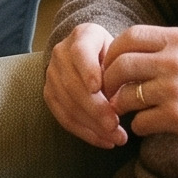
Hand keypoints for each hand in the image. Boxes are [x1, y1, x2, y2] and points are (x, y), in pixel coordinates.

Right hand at [44, 22, 125, 147]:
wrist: (93, 54)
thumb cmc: (113, 55)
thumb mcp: (120, 52)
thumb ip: (122, 70)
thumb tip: (128, 98)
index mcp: (82, 35)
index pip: (80, 52)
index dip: (88, 70)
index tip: (99, 88)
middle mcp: (61, 52)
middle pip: (73, 84)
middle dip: (95, 109)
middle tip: (116, 126)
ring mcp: (52, 74)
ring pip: (68, 104)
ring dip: (93, 126)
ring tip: (116, 138)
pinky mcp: (49, 94)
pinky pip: (64, 118)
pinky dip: (85, 133)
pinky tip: (104, 141)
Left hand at [100, 26, 177, 152]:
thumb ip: (171, 45)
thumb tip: (137, 49)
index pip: (131, 36)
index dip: (113, 50)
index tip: (110, 63)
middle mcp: (174, 61)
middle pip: (122, 65)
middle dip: (108, 80)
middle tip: (107, 90)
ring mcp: (174, 90)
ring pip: (126, 96)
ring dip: (121, 106)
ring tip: (125, 110)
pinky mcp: (176, 118)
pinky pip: (140, 122)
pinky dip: (138, 126)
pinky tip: (146, 126)